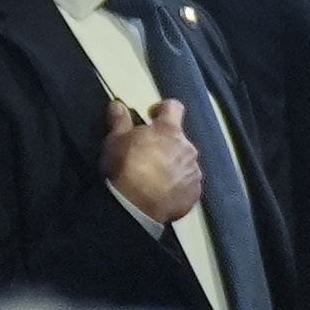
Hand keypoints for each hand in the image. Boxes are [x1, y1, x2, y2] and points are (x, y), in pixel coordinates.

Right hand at [102, 96, 202, 225]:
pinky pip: (188, 182)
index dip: (163, 109)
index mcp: (169, 130)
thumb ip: (120, 120)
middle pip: (179, 139)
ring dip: (173, 163)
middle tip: (147, 152)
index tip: (152, 115)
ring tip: (154, 175)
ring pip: (185, 161)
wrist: (137, 205)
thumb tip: (118, 104)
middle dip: (165, 142)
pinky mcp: (194, 192)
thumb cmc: (125, 168)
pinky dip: (178, 183)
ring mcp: (194, 171)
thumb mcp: (115, 140)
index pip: (174, 107)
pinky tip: (162, 190)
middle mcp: (187, 148)